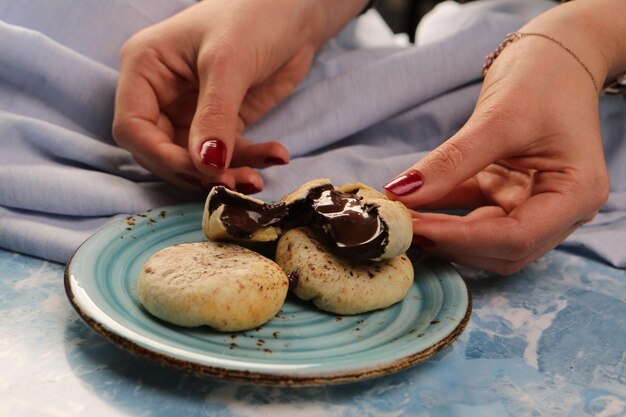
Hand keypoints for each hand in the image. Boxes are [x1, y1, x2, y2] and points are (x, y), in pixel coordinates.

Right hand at [112, 0, 365, 192]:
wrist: (296, 8)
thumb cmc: (254, 14)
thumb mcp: (229, 62)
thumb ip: (215, 115)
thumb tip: (206, 167)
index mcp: (145, 68)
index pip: (133, 128)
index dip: (161, 157)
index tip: (199, 172)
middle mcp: (162, 93)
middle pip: (162, 151)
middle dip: (195, 172)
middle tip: (231, 184)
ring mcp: (192, 110)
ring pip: (196, 159)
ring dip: (226, 174)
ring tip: (256, 180)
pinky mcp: (223, 121)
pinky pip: (227, 152)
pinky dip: (249, 160)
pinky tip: (276, 155)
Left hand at [383, 2, 624, 273]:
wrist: (557, 54)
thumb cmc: (544, 77)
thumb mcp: (498, 118)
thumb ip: (452, 161)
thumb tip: (402, 193)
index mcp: (576, 194)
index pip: (516, 238)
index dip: (461, 239)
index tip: (413, 229)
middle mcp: (561, 209)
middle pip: (501, 249)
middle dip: (450, 241)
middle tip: (400, 228)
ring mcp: (534, 203)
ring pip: (484, 238)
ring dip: (443, 232)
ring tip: (402, 219)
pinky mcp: (509, 193)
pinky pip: (471, 212)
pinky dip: (442, 211)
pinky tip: (412, 206)